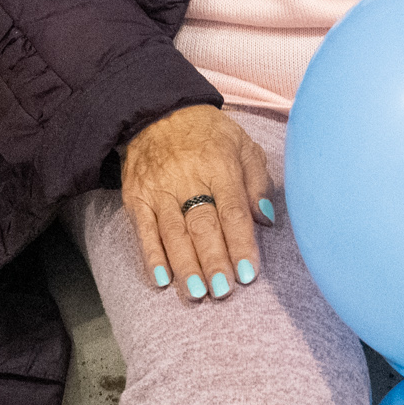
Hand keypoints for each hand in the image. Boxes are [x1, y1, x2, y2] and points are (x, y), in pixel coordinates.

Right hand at [119, 104, 275, 302]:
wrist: (157, 111)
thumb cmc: (207, 133)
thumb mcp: (242, 144)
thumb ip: (257, 181)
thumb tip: (266, 219)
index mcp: (219, 166)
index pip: (232, 210)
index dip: (241, 243)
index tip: (250, 273)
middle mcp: (188, 179)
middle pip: (202, 225)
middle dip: (214, 260)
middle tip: (224, 290)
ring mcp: (159, 190)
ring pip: (173, 233)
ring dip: (185, 266)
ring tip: (197, 293)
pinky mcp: (137, 198)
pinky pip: (144, 231)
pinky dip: (152, 257)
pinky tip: (162, 280)